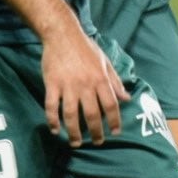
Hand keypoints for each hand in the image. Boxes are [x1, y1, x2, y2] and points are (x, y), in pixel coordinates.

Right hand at [41, 27, 129, 145]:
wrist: (63, 34)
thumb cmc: (86, 48)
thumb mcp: (105, 62)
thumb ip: (115, 81)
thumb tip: (126, 98)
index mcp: (101, 79)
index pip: (111, 105)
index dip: (115, 120)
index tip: (116, 132)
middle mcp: (86, 84)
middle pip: (92, 114)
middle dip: (96, 132)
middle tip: (97, 142)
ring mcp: (68, 85)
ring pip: (71, 115)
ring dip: (74, 132)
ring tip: (76, 142)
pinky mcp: (52, 84)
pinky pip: (51, 106)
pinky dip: (52, 120)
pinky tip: (55, 130)